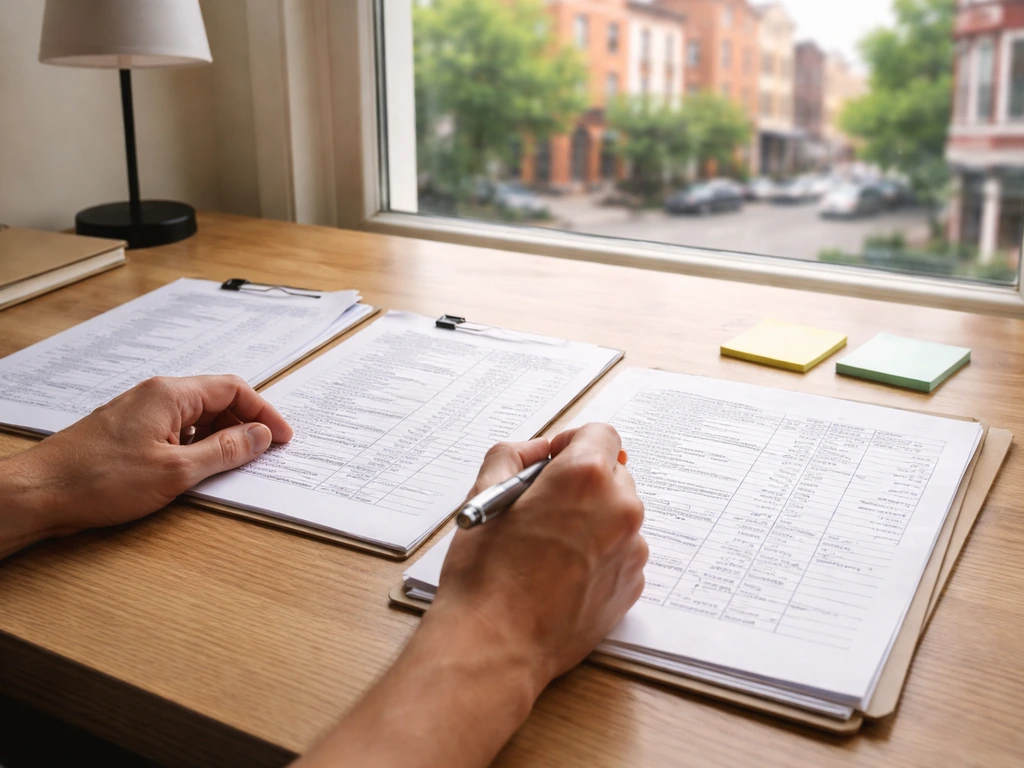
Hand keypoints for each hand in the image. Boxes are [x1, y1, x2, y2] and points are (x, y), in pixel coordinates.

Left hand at [6, 375, 291, 539]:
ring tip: (231, 467)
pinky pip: (177, 430)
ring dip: (220, 438)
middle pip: (217, 400)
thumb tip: (260, 436)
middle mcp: (156, 395)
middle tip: (262, 455)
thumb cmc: (98, 480)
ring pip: (197, 417)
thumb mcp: (175, 471)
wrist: (39, 494)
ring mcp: (141, 413)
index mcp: (171, 394)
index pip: (233, 390)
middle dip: (245, 426)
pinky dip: (196, 447)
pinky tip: (196, 470)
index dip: (264, 413)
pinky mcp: (129, 432)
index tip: (283, 438)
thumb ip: (225, 451)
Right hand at [433, 423, 647, 695]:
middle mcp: (620, 508)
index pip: (601, 434)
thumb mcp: (484, 495)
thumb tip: (536, 451)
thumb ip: (512, 455)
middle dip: (582, 483)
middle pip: (613, 473)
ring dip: (592, 519)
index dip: (572, 443)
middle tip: (543, 508)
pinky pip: (622, 552)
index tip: (553, 462)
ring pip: (618, 515)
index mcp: (586, 476)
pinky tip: (562, 573)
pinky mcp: (633, 585)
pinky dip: (599, 554)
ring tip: (549, 548)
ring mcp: (632, 550)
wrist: (496, 644)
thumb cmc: (487, 574)